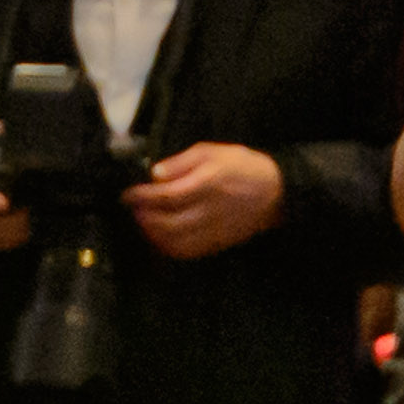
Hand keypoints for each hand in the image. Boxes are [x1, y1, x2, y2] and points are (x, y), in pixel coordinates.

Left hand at [127, 143, 283, 260]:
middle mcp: (210, 210)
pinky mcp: (219, 243)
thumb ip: (182, 162)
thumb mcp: (213, 152)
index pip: (167, 196)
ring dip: (152, 234)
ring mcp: (215, 230)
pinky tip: (160, 237)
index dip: (142, 197)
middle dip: (143, 217)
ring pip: (175, 241)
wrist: (276, 192)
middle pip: (167, 223)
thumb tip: (155, 173)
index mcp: (208, 184)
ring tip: (143, 222)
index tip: (127, 194)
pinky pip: (188, 252)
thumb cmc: (243, 166)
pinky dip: (169, 247)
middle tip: (132, 208)